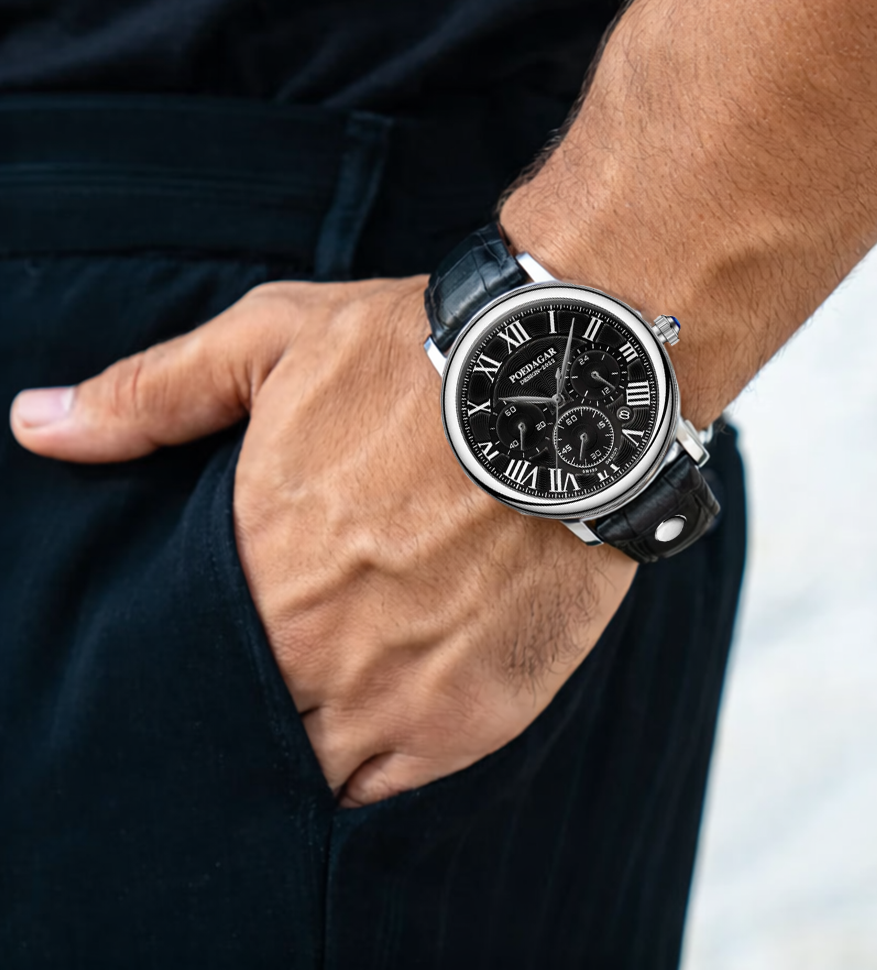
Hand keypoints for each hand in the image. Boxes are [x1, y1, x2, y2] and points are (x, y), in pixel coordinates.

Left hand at [9, 277, 636, 805]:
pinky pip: (389, 789)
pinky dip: (370, 773)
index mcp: (253, 560)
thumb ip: (153, 394)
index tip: (216, 644)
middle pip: (243, 719)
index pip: (181, 658)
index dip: (192, 660)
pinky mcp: (470, 716)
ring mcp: (391, 690)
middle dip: (247, 705)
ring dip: (304, 747)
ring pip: (308, 769)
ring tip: (319, 710)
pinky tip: (370, 736)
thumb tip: (35, 424)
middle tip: (273, 675)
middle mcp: (312, 642)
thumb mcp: (275, 341)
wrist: (569, 385)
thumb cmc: (421, 357)